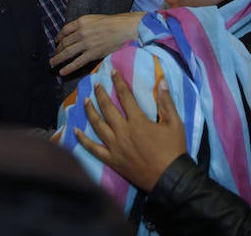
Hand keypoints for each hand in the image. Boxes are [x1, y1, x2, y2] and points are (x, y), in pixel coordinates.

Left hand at [51, 12, 143, 75]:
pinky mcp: (93, 54)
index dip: (59, 37)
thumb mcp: (97, 19)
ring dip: (57, 59)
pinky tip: (62, 72)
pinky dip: (68, 67)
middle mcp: (81, 32)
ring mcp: (86, 43)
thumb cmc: (116, 22)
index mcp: (82, 21)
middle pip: (64, 42)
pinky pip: (77, 62)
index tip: (57, 42)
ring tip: (52, 64)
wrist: (127, 28)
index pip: (65, 30)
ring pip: (67, 53)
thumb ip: (86, 25)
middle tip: (53, 55)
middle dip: (57, 50)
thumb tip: (78, 33)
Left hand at [75, 71, 187, 192]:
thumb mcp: (175, 124)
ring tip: (85, 101)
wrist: (169, 178)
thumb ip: (166, 102)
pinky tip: (76, 131)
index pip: (125, 96)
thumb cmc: (173, 150)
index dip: (118, 82)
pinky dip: (83, 140)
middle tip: (96, 84)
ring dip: (90, 112)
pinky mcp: (112, 160)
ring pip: (98, 126)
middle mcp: (123, 132)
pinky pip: (93, 149)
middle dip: (100, 94)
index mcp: (138, 122)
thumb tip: (161, 82)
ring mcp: (115, 147)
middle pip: (107, 109)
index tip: (112, 72)